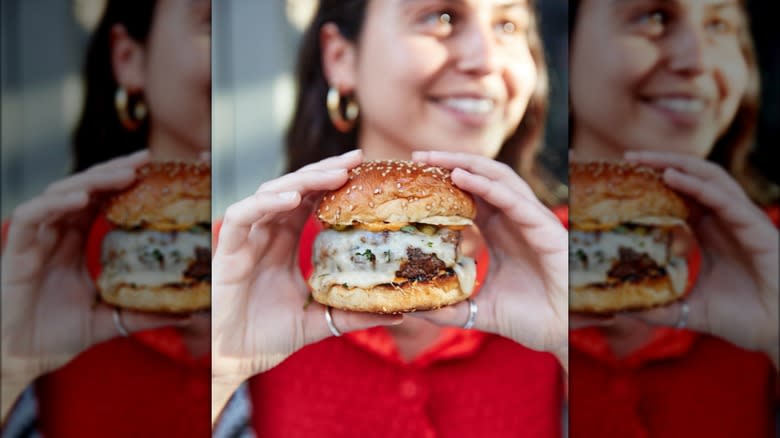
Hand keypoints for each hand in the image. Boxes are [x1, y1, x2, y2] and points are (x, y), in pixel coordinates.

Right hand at [1, 151, 190, 388]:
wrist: (20, 359)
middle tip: (145, 159)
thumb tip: (188, 315)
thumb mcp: (112, 320)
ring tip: (124, 175)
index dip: (123, 182)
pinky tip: (80, 199)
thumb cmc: (57, 337)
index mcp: (74, 244)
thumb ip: (145, 314)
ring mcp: (35, 241)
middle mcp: (55, 235)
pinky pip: (32, 216)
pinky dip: (55, 204)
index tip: (153, 169)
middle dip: (113, 171)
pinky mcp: (16, 252)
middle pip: (83, 189)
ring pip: (60, 194)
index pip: (100, 201)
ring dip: (91, 181)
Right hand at [211, 150, 402, 385]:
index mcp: (285, 242)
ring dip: (302, 180)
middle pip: (295, 187)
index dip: (333, 182)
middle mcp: (266, 234)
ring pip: (271, 193)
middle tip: (356, 159)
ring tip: (333, 175)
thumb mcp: (321, 321)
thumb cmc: (270, 338)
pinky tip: (291, 197)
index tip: (363, 170)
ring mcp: (245, 239)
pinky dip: (265, 202)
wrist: (236, 360)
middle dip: (324, 170)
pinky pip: (242, 215)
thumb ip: (354, 314)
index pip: (311, 200)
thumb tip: (399, 312)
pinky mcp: (226, 251)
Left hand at [407, 151, 568, 368]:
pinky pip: (513, 200)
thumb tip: (416, 309)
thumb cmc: (532, 319)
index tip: (416, 175)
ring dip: (466, 165)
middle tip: (418, 156)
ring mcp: (531, 221)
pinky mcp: (546, 229)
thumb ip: (450, 307)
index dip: (445, 181)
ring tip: (435, 159)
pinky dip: (486, 186)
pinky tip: (461, 177)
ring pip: (499, 179)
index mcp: (500, 232)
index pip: (471, 195)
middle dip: (450, 162)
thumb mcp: (479, 310)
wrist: (562, 335)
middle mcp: (515, 220)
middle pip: (482, 177)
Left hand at [623, 151, 778, 366]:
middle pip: (693, 178)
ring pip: (710, 179)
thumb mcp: (690, 310)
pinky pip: (725, 200)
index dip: (655, 183)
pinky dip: (698, 186)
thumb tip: (623, 308)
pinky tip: (672, 177)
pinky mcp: (757, 229)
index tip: (625, 177)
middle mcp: (726, 220)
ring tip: (645, 160)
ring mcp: (743, 221)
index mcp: (710, 232)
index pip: (681, 195)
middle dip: (661, 163)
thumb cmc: (744, 318)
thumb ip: (659, 307)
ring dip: (677, 165)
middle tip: (628, 157)